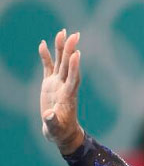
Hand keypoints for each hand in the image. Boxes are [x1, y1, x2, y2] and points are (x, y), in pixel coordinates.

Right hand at [38, 29, 83, 154]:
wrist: (61, 132)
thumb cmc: (60, 132)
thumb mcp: (56, 129)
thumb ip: (53, 121)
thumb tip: (49, 114)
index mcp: (68, 96)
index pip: (73, 79)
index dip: (75, 67)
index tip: (77, 54)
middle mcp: (65, 87)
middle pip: (69, 66)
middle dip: (71, 51)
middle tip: (74, 35)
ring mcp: (58, 84)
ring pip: (61, 63)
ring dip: (61, 48)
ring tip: (62, 32)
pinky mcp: (50, 85)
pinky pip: (49, 67)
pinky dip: (46, 56)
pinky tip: (43, 44)